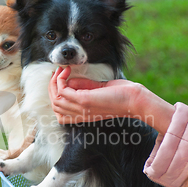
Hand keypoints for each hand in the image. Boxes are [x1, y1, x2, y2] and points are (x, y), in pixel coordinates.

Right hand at [48, 67, 174, 133]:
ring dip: (54, 82)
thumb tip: (69, 80)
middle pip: (55, 105)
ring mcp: (81, 109)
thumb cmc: (121, 94)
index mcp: (83, 115)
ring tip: (61, 70)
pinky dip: (61, 80)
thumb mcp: (98, 90)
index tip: (60, 80)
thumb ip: (83, 86)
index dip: (55, 96)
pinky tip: (66, 71)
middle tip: (58, 72)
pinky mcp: (83, 100)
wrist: (134, 100)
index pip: (60, 114)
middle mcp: (80, 115)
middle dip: (52, 87)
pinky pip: (62, 91)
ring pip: (55, 99)